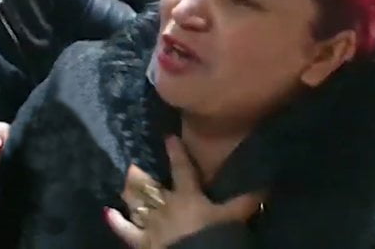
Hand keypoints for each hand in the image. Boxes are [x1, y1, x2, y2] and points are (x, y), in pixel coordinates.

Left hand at [105, 136, 262, 247]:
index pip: (181, 169)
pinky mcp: (141, 241)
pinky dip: (117, 223)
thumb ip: (245, 203)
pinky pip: (126, 231)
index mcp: (187, 196)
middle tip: (131, 165)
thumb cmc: (213, 236)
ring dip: (129, 195)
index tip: (168, 137)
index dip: (175, 153)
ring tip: (122, 184)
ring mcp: (150, 223)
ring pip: (136, 205)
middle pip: (150, 186)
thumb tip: (266, 187)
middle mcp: (164, 205)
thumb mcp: (233, 219)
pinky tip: (108, 213)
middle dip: (140, 176)